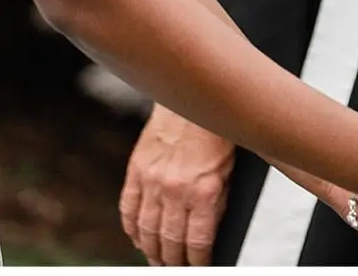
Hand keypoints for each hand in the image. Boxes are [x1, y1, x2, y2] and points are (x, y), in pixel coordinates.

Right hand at [120, 103, 235, 265]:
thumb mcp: (229, 170)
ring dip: (151, 250)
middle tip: (174, 267)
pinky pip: (128, 209)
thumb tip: (210, 231)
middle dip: (172, 261)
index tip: (199, 266)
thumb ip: (218, 202)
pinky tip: (137, 238)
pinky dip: (132, 229)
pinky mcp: (136, 170)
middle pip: (169, 241)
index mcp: (203, 191)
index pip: (197, 241)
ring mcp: (152, 181)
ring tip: (156, 260)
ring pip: (146, 230)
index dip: (197, 260)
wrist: (192, 98)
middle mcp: (175, 190)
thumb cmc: (215, 131)